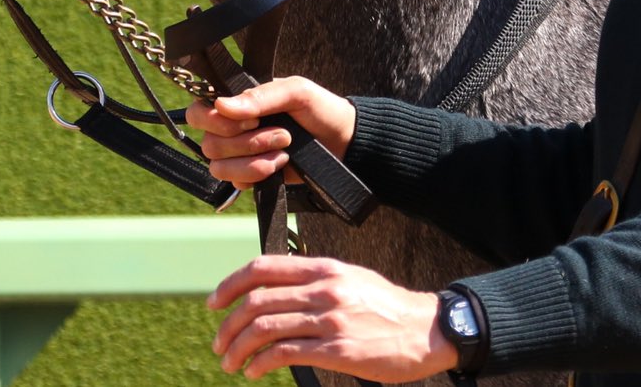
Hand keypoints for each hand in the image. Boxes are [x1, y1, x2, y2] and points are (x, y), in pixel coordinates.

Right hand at [185, 75, 356, 188]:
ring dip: (253, 160)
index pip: (198, 112)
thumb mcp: (296, 91)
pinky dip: (257, 174)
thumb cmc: (320, 109)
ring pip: (218, 166)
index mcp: (238, 103)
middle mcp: (232, 128)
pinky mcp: (250, 175)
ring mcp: (239, 154)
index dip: (217, 120)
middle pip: (208, 143)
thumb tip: (222, 104)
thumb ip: (260, 96)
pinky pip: (235, 182)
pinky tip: (279, 165)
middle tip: (281, 134)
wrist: (343, 143)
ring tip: (283, 150)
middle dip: (246, 142)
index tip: (252, 119)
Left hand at [209, 255, 457, 381]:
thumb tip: (273, 289)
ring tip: (230, 362)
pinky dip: (260, 363)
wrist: (425, 330)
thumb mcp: (349, 279)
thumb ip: (313, 280)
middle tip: (219, 343)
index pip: (262, 268)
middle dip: (229, 325)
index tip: (215, 303)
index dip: (230, 285)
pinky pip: (285, 354)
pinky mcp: (337, 350)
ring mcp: (330, 320)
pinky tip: (254, 371)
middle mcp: (324, 290)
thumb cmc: (385, 307)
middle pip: (257, 301)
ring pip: (265, 329)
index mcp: (324, 268)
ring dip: (239, 348)